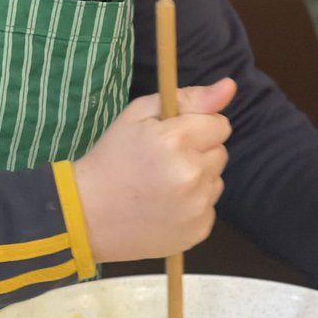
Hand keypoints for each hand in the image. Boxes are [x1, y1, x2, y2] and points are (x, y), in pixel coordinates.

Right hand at [74, 78, 235, 262]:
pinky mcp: (198, 231)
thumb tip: (229, 86)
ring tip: (162, 185)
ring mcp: (196, 207)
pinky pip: (209, 208)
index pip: (220, 125)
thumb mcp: (138, 115)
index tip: (175, 136)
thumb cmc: (112, 157)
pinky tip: (165, 206)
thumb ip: (188, 98)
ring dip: (197, 179)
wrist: (88, 214)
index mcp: (176, 140)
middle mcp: (192, 174)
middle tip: (164, 161)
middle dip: (197, 153)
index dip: (198, 127)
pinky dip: (193, 206)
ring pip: (216, 181)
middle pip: (220, 153)